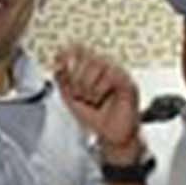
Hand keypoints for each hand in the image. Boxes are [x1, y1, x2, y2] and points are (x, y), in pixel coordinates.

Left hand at [53, 44, 142, 161]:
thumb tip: (58, 63)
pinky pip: (111, 75)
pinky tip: (100, 100)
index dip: (66, 56)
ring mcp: (117, 72)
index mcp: (91, 67)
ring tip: (90, 99)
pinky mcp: (127, 82)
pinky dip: (100, 90)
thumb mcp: (69, 97)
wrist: (109, 136)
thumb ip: (62, 79)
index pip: (78, 48)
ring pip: (98, 64)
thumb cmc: (93, 117)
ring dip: (88, 86)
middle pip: (86, 55)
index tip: (59, 68)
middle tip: (78, 94)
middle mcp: (105, 66)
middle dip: (76, 78)